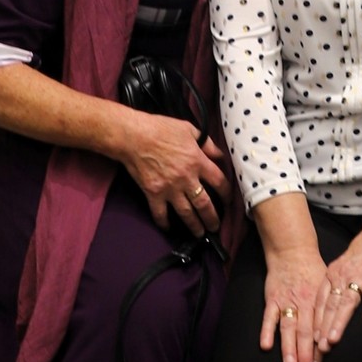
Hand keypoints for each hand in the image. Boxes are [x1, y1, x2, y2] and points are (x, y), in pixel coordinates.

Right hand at [115, 112, 227, 235]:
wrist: (133, 136)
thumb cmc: (161, 128)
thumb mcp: (189, 130)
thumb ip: (207, 144)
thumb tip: (220, 155)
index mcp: (197, 161)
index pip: (219, 182)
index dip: (227, 193)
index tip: (228, 200)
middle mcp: (186, 178)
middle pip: (205, 204)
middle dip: (212, 218)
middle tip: (215, 227)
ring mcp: (169, 188)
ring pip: (186, 213)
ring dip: (195, 226)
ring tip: (200, 233)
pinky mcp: (153, 194)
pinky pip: (161, 214)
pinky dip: (165, 223)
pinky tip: (168, 228)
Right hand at [259, 247, 330, 361]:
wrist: (292, 250)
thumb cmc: (313, 270)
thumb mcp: (328, 285)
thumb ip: (332, 305)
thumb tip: (341, 327)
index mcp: (319, 301)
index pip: (321, 329)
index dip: (322, 349)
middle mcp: (304, 302)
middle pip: (306, 332)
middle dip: (307, 355)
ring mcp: (287, 301)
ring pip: (289, 327)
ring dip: (289, 347)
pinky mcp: (272, 298)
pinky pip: (269, 317)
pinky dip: (267, 331)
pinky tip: (266, 346)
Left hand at [314, 231, 361, 351]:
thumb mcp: (344, 269)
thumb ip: (336, 288)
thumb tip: (327, 313)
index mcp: (332, 276)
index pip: (320, 303)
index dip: (315, 323)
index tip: (311, 343)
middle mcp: (342, 276)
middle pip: (330, 306)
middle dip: (323, 329)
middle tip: (318, 349)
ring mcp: (359, 275)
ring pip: (347, 302)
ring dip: (339, 322)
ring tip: (333, 339)